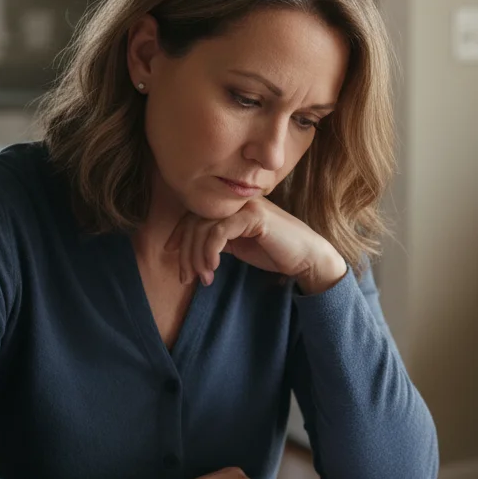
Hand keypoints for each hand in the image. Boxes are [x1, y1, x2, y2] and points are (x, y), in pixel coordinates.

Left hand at [166, 198, 347, 293]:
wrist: (306, 257)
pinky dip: (210, 251)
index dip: (179, 233)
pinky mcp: (253, 216)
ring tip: (202, 277)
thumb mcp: (239, 245)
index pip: (195, 214)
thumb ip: (218, 240)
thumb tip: (189, 247)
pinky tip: (213, 267)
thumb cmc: (275, 252)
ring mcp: (245, 206)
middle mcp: (235, 200)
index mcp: (231, 205)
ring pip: (204, 227)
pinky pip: (219, 231)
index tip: (171, 253)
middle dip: (186, 252)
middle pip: (195, 221)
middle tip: (186, 277)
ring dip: (197, 256)